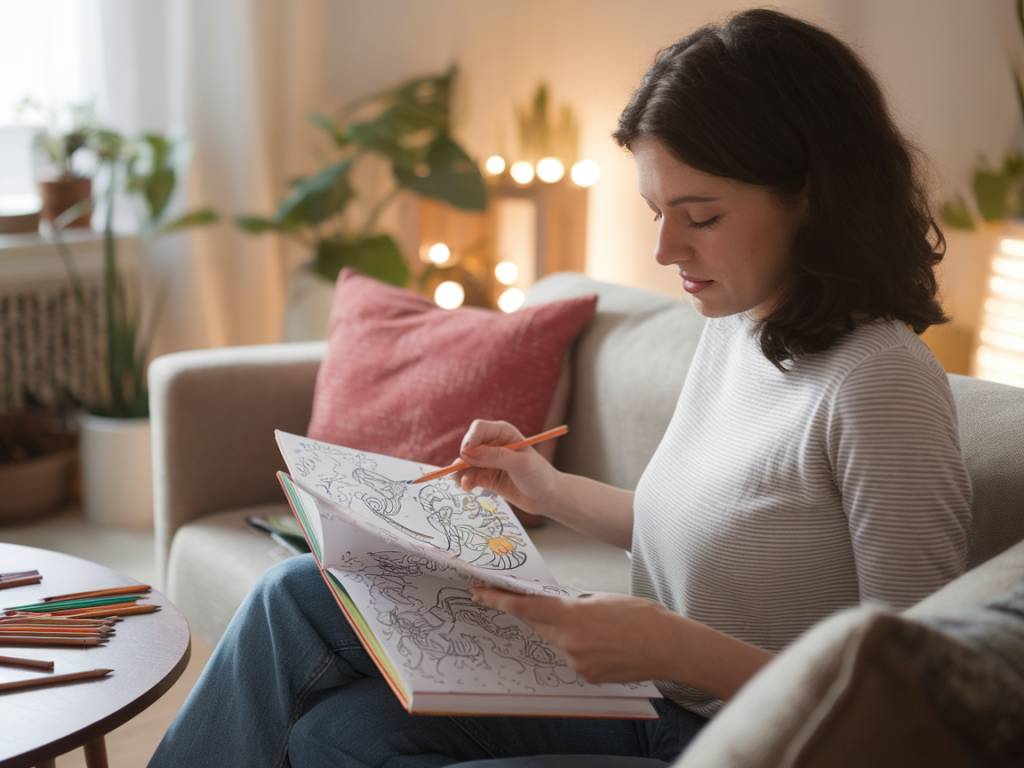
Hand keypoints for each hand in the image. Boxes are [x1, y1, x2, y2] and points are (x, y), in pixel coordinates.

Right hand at [453, 420, 561, 516]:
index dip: (470, 439)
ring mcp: (489, 461)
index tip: (465, 454)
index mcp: (504, 432)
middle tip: (461, 471)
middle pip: (468, 445)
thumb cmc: (539, 475)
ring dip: (461, 472)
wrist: (547, 497)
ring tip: (465, 484)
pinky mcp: (487, 477)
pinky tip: (468, 487)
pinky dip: (465, 481)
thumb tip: (468, 453)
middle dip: (463, 459)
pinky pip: (469, 476)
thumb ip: (494, 457)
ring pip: (466, 463)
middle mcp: (494, 444)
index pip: (479, 428)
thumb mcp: (519, 463)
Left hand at [471, 586, 682, 683]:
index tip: (480, 594)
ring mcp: (578, 663)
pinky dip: (581, 647)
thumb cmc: (641, 616)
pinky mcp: (588, 676)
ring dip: (564, 631)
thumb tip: (559, 609)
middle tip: (515, 600)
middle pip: (537, 625)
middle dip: (528, 613)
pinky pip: (574, 657)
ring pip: (557, 642)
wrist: (668, 646)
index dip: (499, 600)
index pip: (526, 608)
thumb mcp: (601, 598)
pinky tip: (604, 642)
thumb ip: (574, 604)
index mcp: (571, 616)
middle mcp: (569, 643)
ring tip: (596, 625)